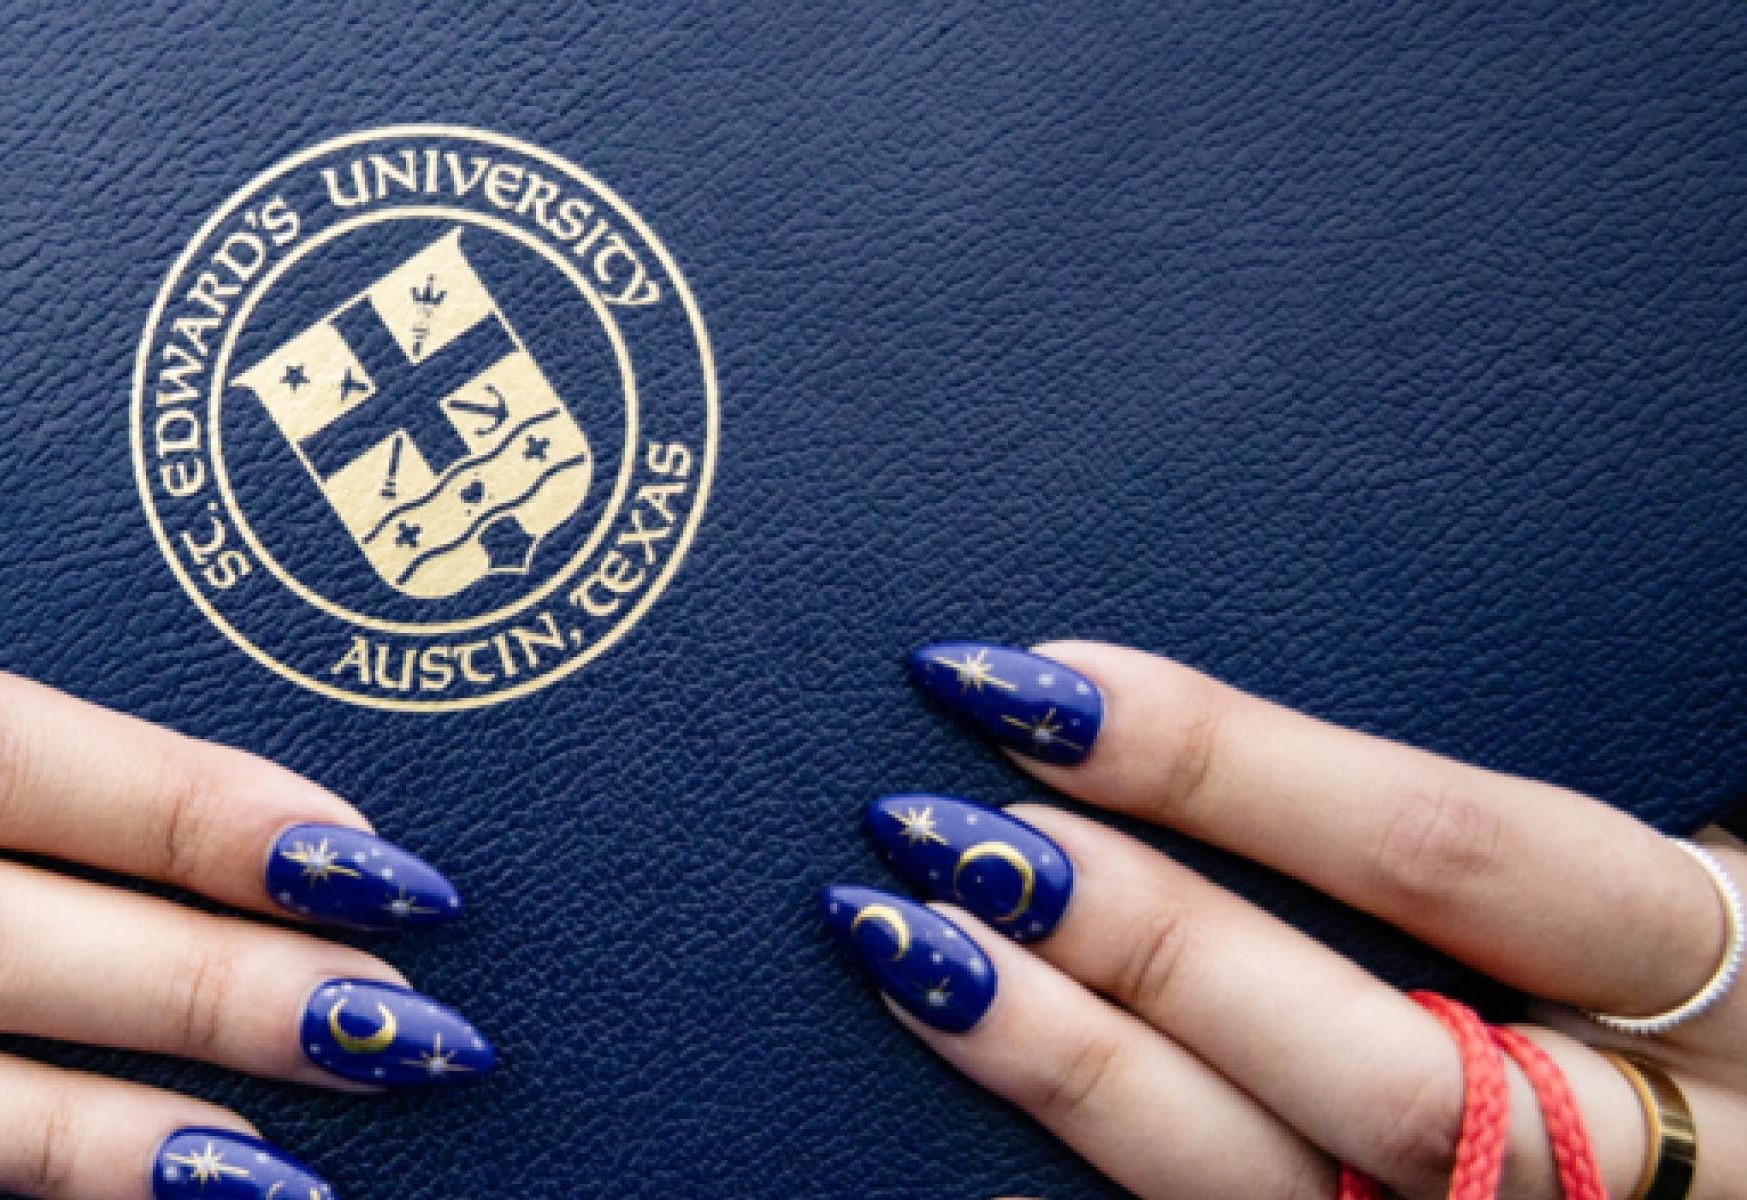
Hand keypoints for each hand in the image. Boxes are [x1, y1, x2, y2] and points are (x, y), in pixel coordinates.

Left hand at [835, 640, 1738, 1198]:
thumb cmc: (1685, 978)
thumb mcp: (1646, 871)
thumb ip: (1478, 824)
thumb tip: (1134, 700)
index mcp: (1718, 972)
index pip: (1453, 857)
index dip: (1224, 767)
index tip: (1029, 688)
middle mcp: (1662, 1152)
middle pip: (1381, 1067)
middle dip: (1143, 946)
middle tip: (942, 833)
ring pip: (1289, 1196)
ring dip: (1076, 1076)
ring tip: (907, 950)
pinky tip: (955, 1165)